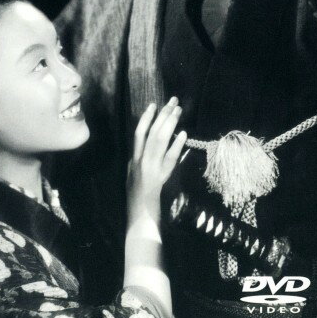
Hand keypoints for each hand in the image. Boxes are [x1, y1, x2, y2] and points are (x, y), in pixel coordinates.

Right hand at [127, 98, 186, 227]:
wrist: (140, 216)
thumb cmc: (136, 197)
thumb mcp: (133, 174)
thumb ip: (138, 159)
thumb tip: (147, 144)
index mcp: (133, 159)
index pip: (138, 132)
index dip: (146, 117)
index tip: (154, 104)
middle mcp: (140, 160)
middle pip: (152, 132)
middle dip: (163, 115)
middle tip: (173, 101)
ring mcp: (151, 167)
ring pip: (160, 140)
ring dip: (170, 124)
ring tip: (178, 111)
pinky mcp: (161, 177)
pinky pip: (170, 158)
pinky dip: (176, 145)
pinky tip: (183, 134)